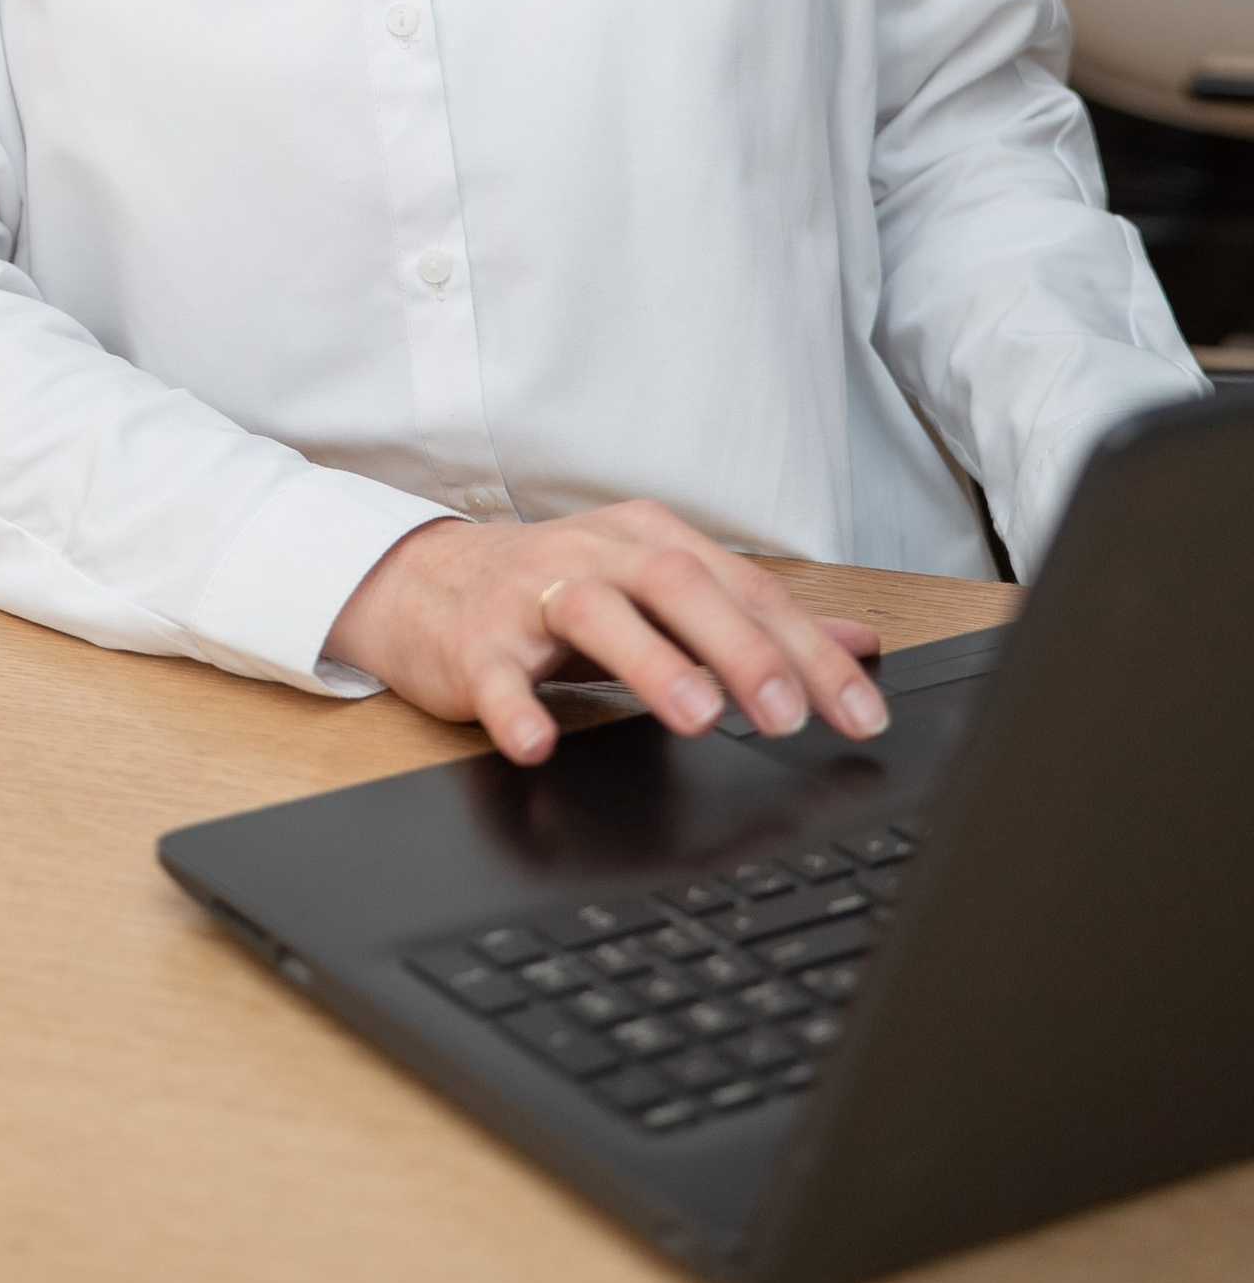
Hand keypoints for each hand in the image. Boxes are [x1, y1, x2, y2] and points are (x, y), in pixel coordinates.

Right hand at [323, 500, 889, 767]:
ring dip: (652, 663)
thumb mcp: (658, 592)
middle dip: (742, 649)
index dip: (807, 648)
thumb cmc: (556, 591)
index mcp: (649, 539)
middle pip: (677, 583)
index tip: (858, 709)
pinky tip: (539, 743)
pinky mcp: (474, 643)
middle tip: (790, 714)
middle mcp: (595, 553)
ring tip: (698, 718)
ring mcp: (530, 595)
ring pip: (596, 612)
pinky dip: (518, 709)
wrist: (424, 584)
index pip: (744, 587)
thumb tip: (858, 643)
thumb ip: (754, 619)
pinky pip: (496, 675)